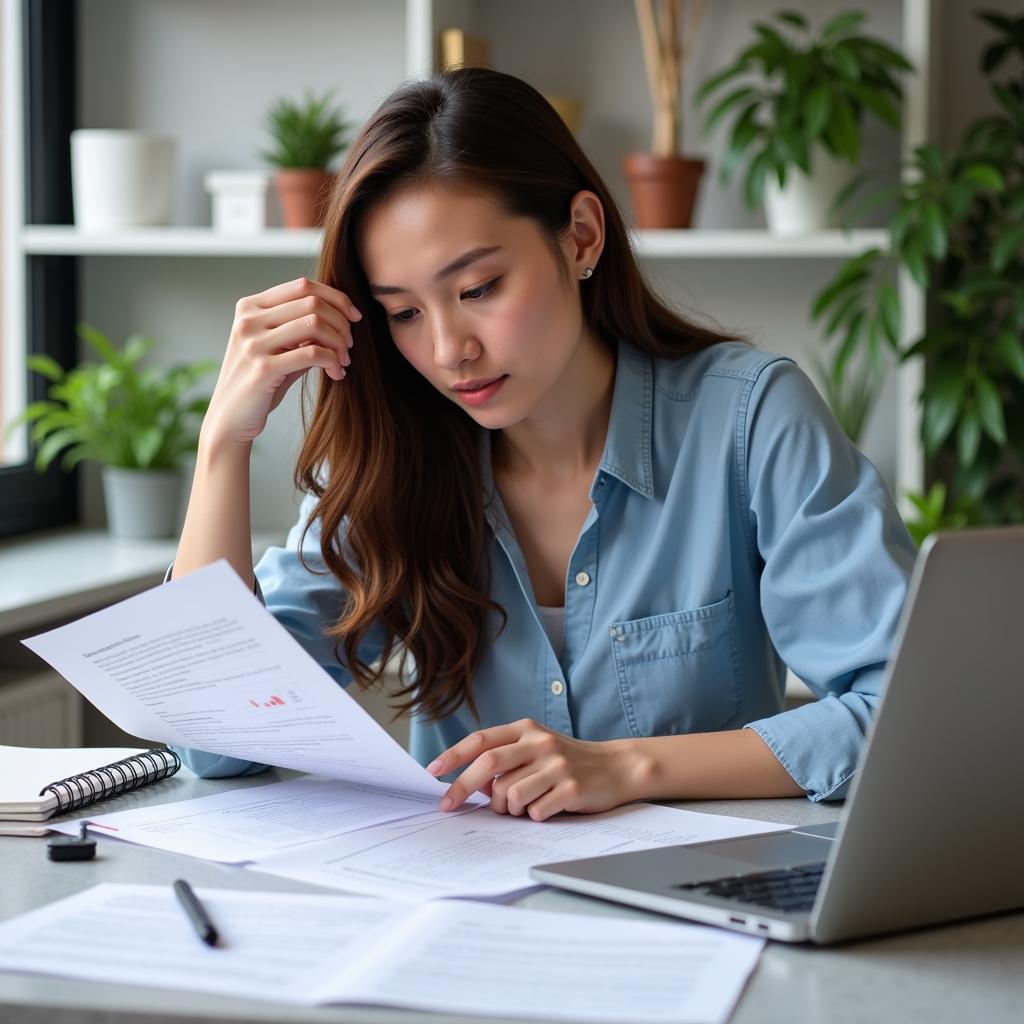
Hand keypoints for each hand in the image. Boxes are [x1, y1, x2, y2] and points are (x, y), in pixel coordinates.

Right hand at [201, 277, 360, 448]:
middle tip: (349, 346)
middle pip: (312, 302)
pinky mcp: (262, 368)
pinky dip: (331, 360)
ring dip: (338, 343)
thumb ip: (301, 331)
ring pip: (314, 324)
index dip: (336, 298)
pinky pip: (311, 353)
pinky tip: (336, 373)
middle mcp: (248, 320)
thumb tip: (341, 318)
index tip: (354, 317)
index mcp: (250, 307)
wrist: (230, 418)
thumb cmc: (259, 384)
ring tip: (343, 361)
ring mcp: (253, 343)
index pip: (302, 286)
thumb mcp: (277, 349)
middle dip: (341, 323)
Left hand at [427, 719, 641, 821]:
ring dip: (508, 809)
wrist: (617, 767)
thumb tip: (472, 785)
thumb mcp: (537, 749)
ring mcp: (556, 765)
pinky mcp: (571, 788)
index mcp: (527, 729)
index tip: (432, 771)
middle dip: (462, 788)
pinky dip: (534, 815)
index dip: (454, 755)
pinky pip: (535, 811)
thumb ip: (506, 760)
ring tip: (523, 806)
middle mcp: (540, 743)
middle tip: (449, 806)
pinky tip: (547, 808)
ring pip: (509, 794)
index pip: (481, 740)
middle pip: (488, 765)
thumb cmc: (568, 760)